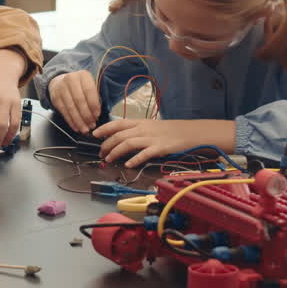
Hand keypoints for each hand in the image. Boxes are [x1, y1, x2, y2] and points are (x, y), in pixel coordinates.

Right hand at [47, 70, 100, 134]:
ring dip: (79, 121)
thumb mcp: (89, 86)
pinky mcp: (55, 97)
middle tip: (92, 125)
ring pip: (71, 107)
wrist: (60, 81)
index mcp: (83, 75)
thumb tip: (97, 115)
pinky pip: (64, 111)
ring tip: (85, 129)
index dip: (94, 104)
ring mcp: (61, 88)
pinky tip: (76, 127)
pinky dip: (71, 121)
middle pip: (79, 100)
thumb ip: (95, 97)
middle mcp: (71, 79)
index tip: (97, 115)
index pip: (89, 90)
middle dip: (86, 115)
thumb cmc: (80, 86)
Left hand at [96, 118, 234, 167]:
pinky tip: (128, 165)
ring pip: (128, 142)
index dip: (105, 128)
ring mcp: (152, 138)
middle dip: (107, 144)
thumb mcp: (151, 127)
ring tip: (108, 159)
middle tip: (101, 154)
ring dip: (116, 151)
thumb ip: (137, 131)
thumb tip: (120, 138)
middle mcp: (144, 128)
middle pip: (120, 134)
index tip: (94, 134)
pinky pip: (145, 153)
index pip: (118, 123)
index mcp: (141, 122)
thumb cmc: (170, 131)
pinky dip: (135, 159)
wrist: (192, 132)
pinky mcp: (161, 148)